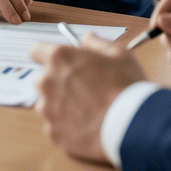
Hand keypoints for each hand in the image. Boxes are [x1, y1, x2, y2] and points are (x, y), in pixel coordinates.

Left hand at [30, 34, 144, 164]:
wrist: (133, 124)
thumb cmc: (126, 86)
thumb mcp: (118, 53)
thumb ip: (97, 43)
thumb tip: (88, 38)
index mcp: (60, 59)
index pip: (36, 51)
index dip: (46, 55)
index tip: (56, 61)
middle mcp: (48, 83)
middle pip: (40, 79)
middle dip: (55, 82)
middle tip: (78, 87)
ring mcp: (49, 110)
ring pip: (46, 105)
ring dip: (59, 106)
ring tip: (85, 110)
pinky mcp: (54, 132)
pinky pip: (55, 126)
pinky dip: (66, 126)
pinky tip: (86, 125)